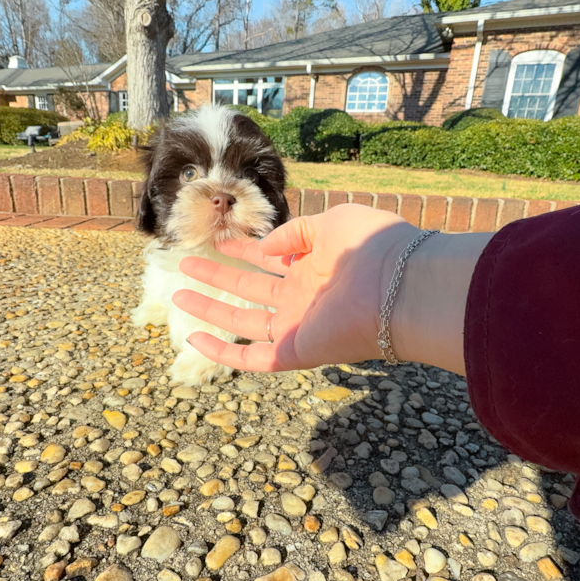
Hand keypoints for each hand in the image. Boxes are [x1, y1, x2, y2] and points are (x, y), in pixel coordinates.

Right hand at [172, 204, 419, 371]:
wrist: (401, 286)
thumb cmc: (374, 247)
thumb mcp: (333, 222)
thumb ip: (298, 232)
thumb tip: (269, 246)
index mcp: (314, 267)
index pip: (271, 260)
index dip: (244, 251)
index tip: (219, 242)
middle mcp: (303, 298)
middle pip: (250, 288)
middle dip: (218, 276)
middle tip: (186, 263)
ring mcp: (297, 327)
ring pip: (243, 321)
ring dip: (210, 308)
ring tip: (178, 295)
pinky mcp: (294, 351)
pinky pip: (251, 358)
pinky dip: (222, 353)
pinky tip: (194, 339)